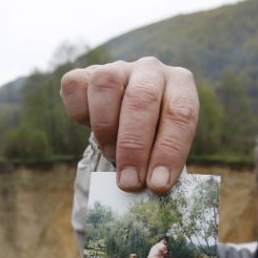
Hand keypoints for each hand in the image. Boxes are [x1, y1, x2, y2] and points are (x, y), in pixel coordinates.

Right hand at [60, 57, 198, 193]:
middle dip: (134, 147)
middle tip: (129, 182)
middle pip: (142, 98)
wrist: (127, 118)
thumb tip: (149, 189)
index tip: (157, 185)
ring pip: (106, 85)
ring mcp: (117, 68)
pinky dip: (79, 113)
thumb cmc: (152, 137)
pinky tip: (89, 129)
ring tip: (111, 154)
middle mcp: (151, 69)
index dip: (169, 151)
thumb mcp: (164, 147)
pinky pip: (76, 86)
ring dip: (106, 128)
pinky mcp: (86, 73)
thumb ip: (160, 164)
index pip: (181, 113)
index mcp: (180, 84)